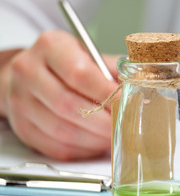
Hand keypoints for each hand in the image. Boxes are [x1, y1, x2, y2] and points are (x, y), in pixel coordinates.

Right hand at [0, 30, 119, 160]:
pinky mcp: (22, 127)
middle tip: (126, 126)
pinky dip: (82, 149)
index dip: (106, 94)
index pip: (79, 74)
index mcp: (51, 46)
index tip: (128, 105)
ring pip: (62, 130)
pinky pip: (55, 146)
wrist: (31, 73)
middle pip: (69, 105)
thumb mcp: (92, 54)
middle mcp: (29, 72)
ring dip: (94, 139)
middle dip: (103, 122)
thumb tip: (144, 87)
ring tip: (115, 136)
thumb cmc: (67, 63)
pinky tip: (97, 143)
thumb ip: (115, 70)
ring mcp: (20, 101)